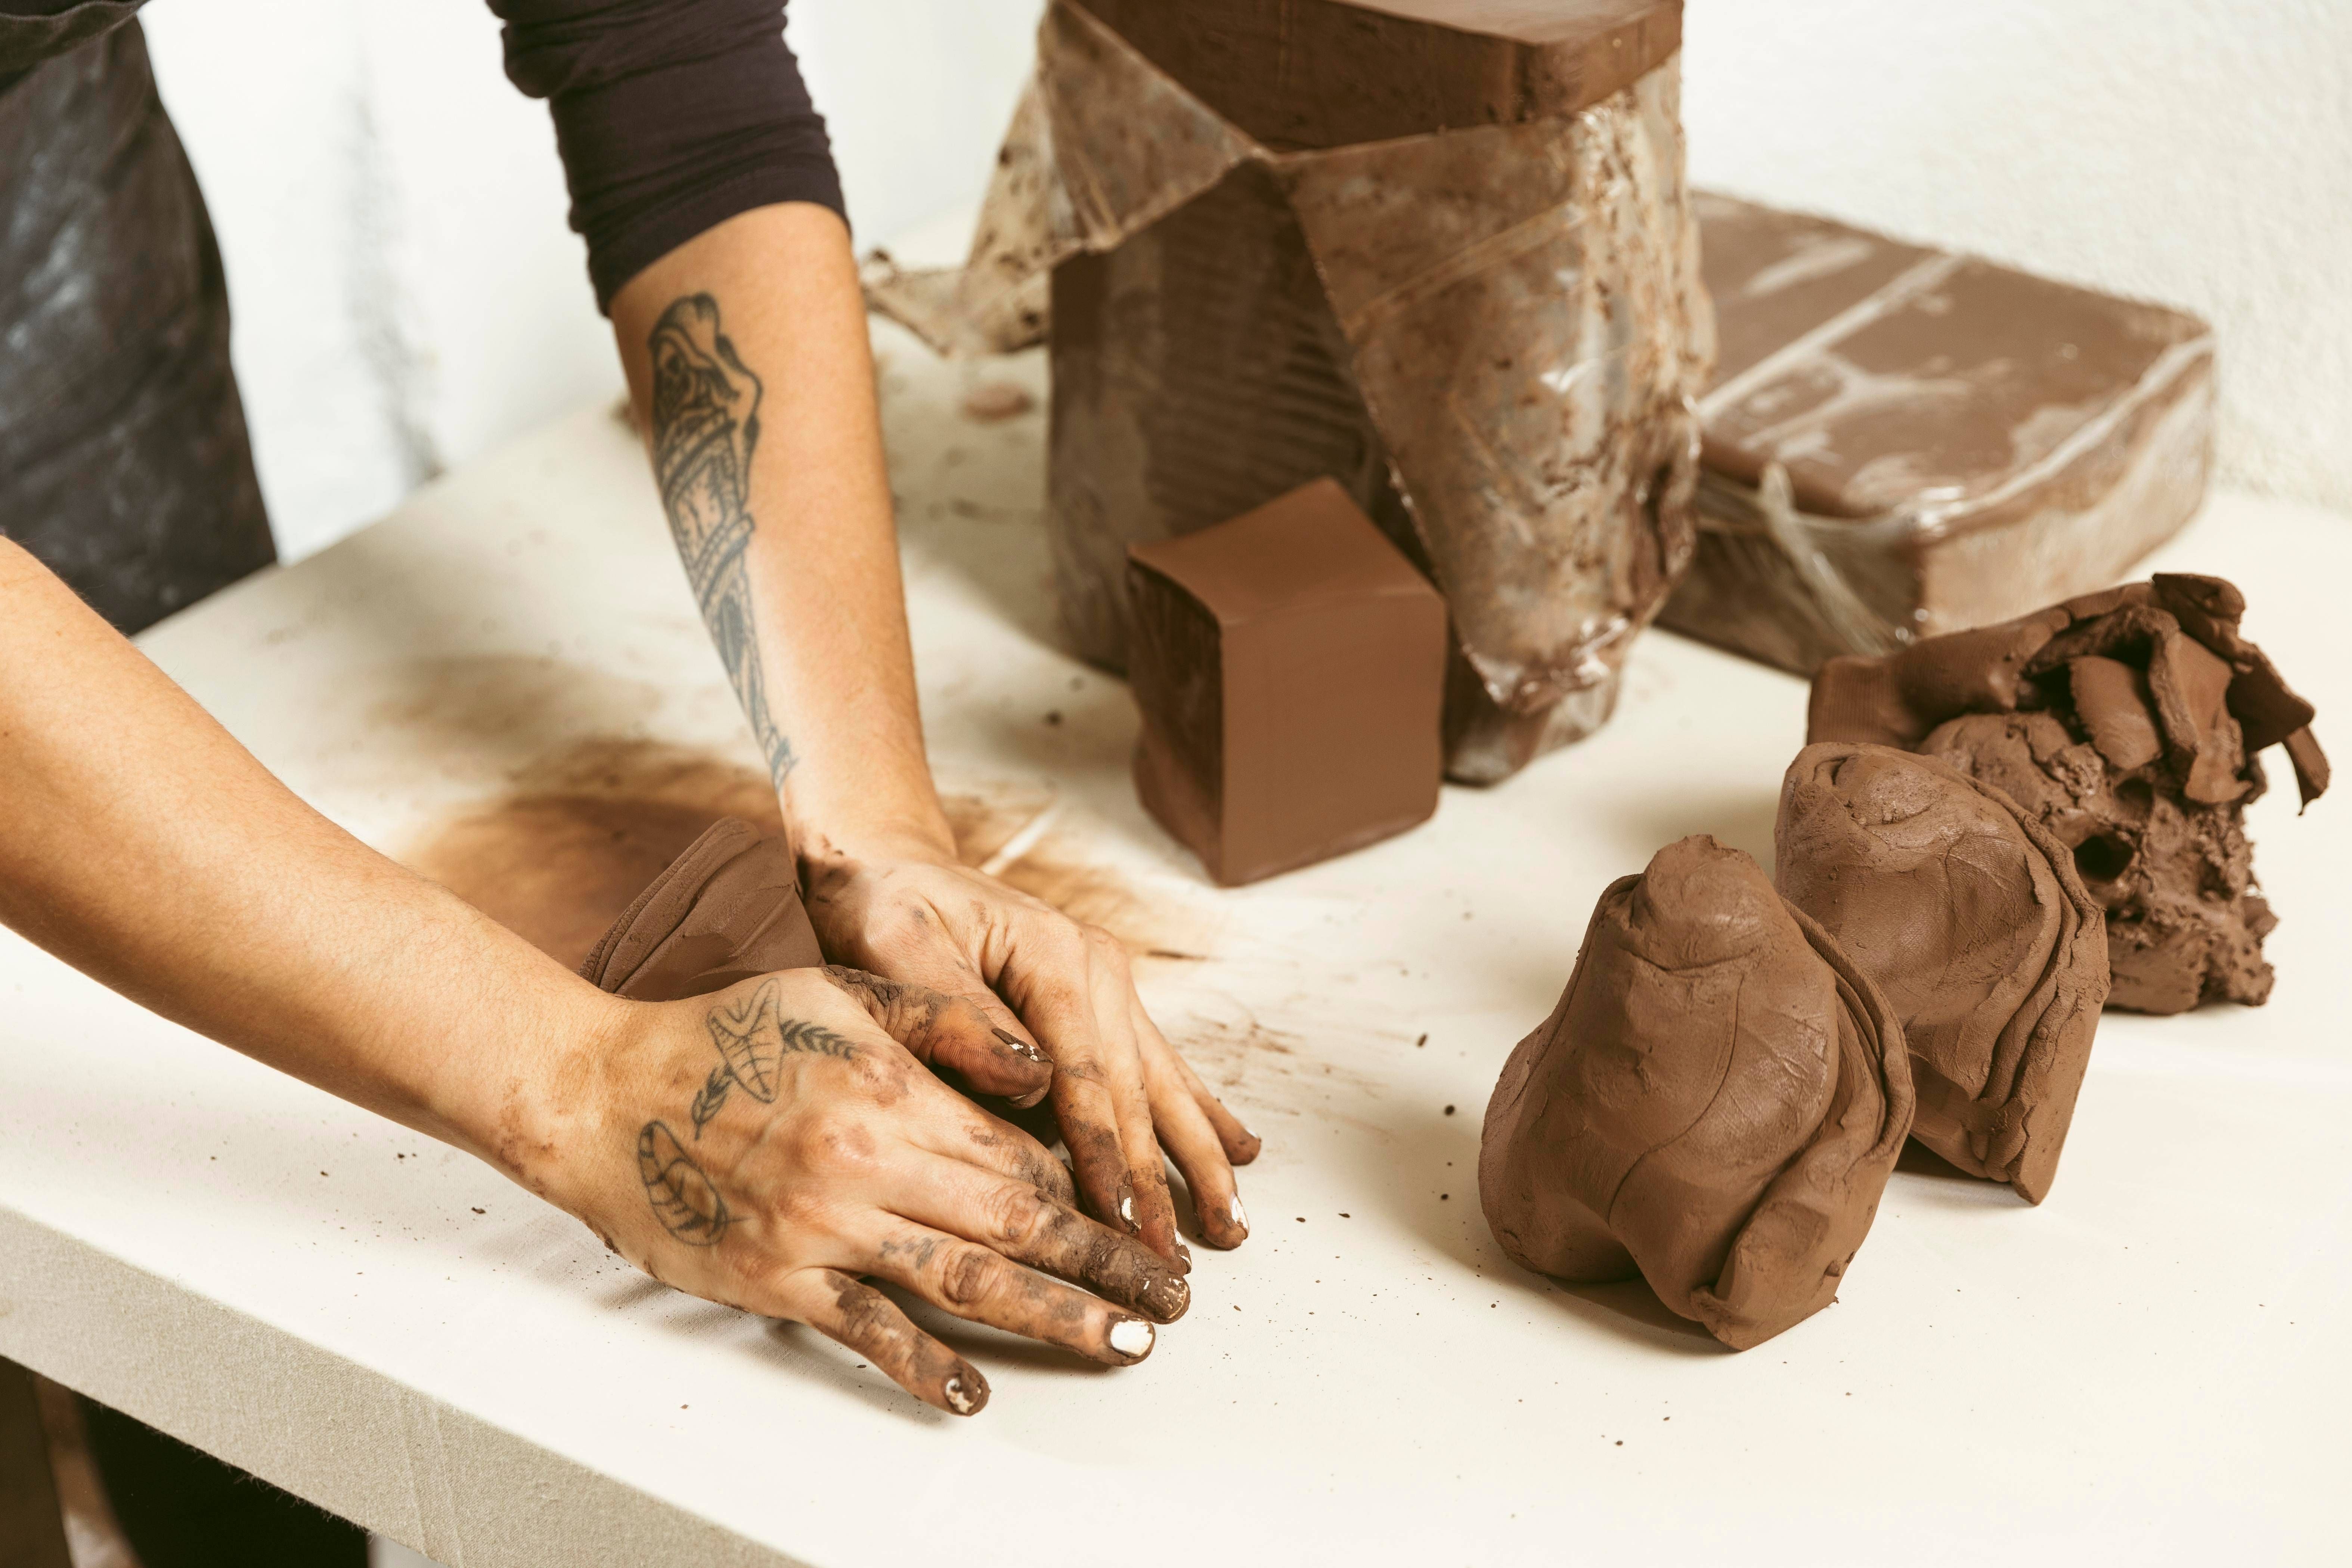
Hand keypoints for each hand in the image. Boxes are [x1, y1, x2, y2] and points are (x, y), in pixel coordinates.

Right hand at [541, 966, 1190, 1415]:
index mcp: (891, 1089)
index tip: (1145, 1215)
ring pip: (964, 1283)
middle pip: (1016, 1224)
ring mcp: (824, 1231)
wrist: (600, 1095)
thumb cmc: (723, 1033)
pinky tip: (975, 1391)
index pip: (1020, 1151)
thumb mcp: (837, 988)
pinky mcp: (779, 1281)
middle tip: (1170, 1299)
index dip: (1092, 1187)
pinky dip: (927, 1367)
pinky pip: (868, 1332)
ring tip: (1120, 1342)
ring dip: (1053, 1316)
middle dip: (1104, 1262)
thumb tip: (1038, 1058)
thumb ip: (942, 1020)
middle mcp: (868, 1164)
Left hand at [799, 833, 1259, 1259]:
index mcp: (1053, 956)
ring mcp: (1110, 986)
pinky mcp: (1105, 1003)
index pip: (1085, 1076)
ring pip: (1162, 1086)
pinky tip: (1239, 1151)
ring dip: (1197, 1159)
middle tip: (1173, 1261)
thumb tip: (1031, 1082)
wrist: (888, 861)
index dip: (1104, 1154)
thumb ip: (961, 1013)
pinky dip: (1198, 1113)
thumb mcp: (899, 946)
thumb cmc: (884, 904)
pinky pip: (1158, 1067)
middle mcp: (1098, 970)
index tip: (1122, 1221)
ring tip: (1230, 1224)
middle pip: (1134, 1092)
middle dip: (1157, 1181)